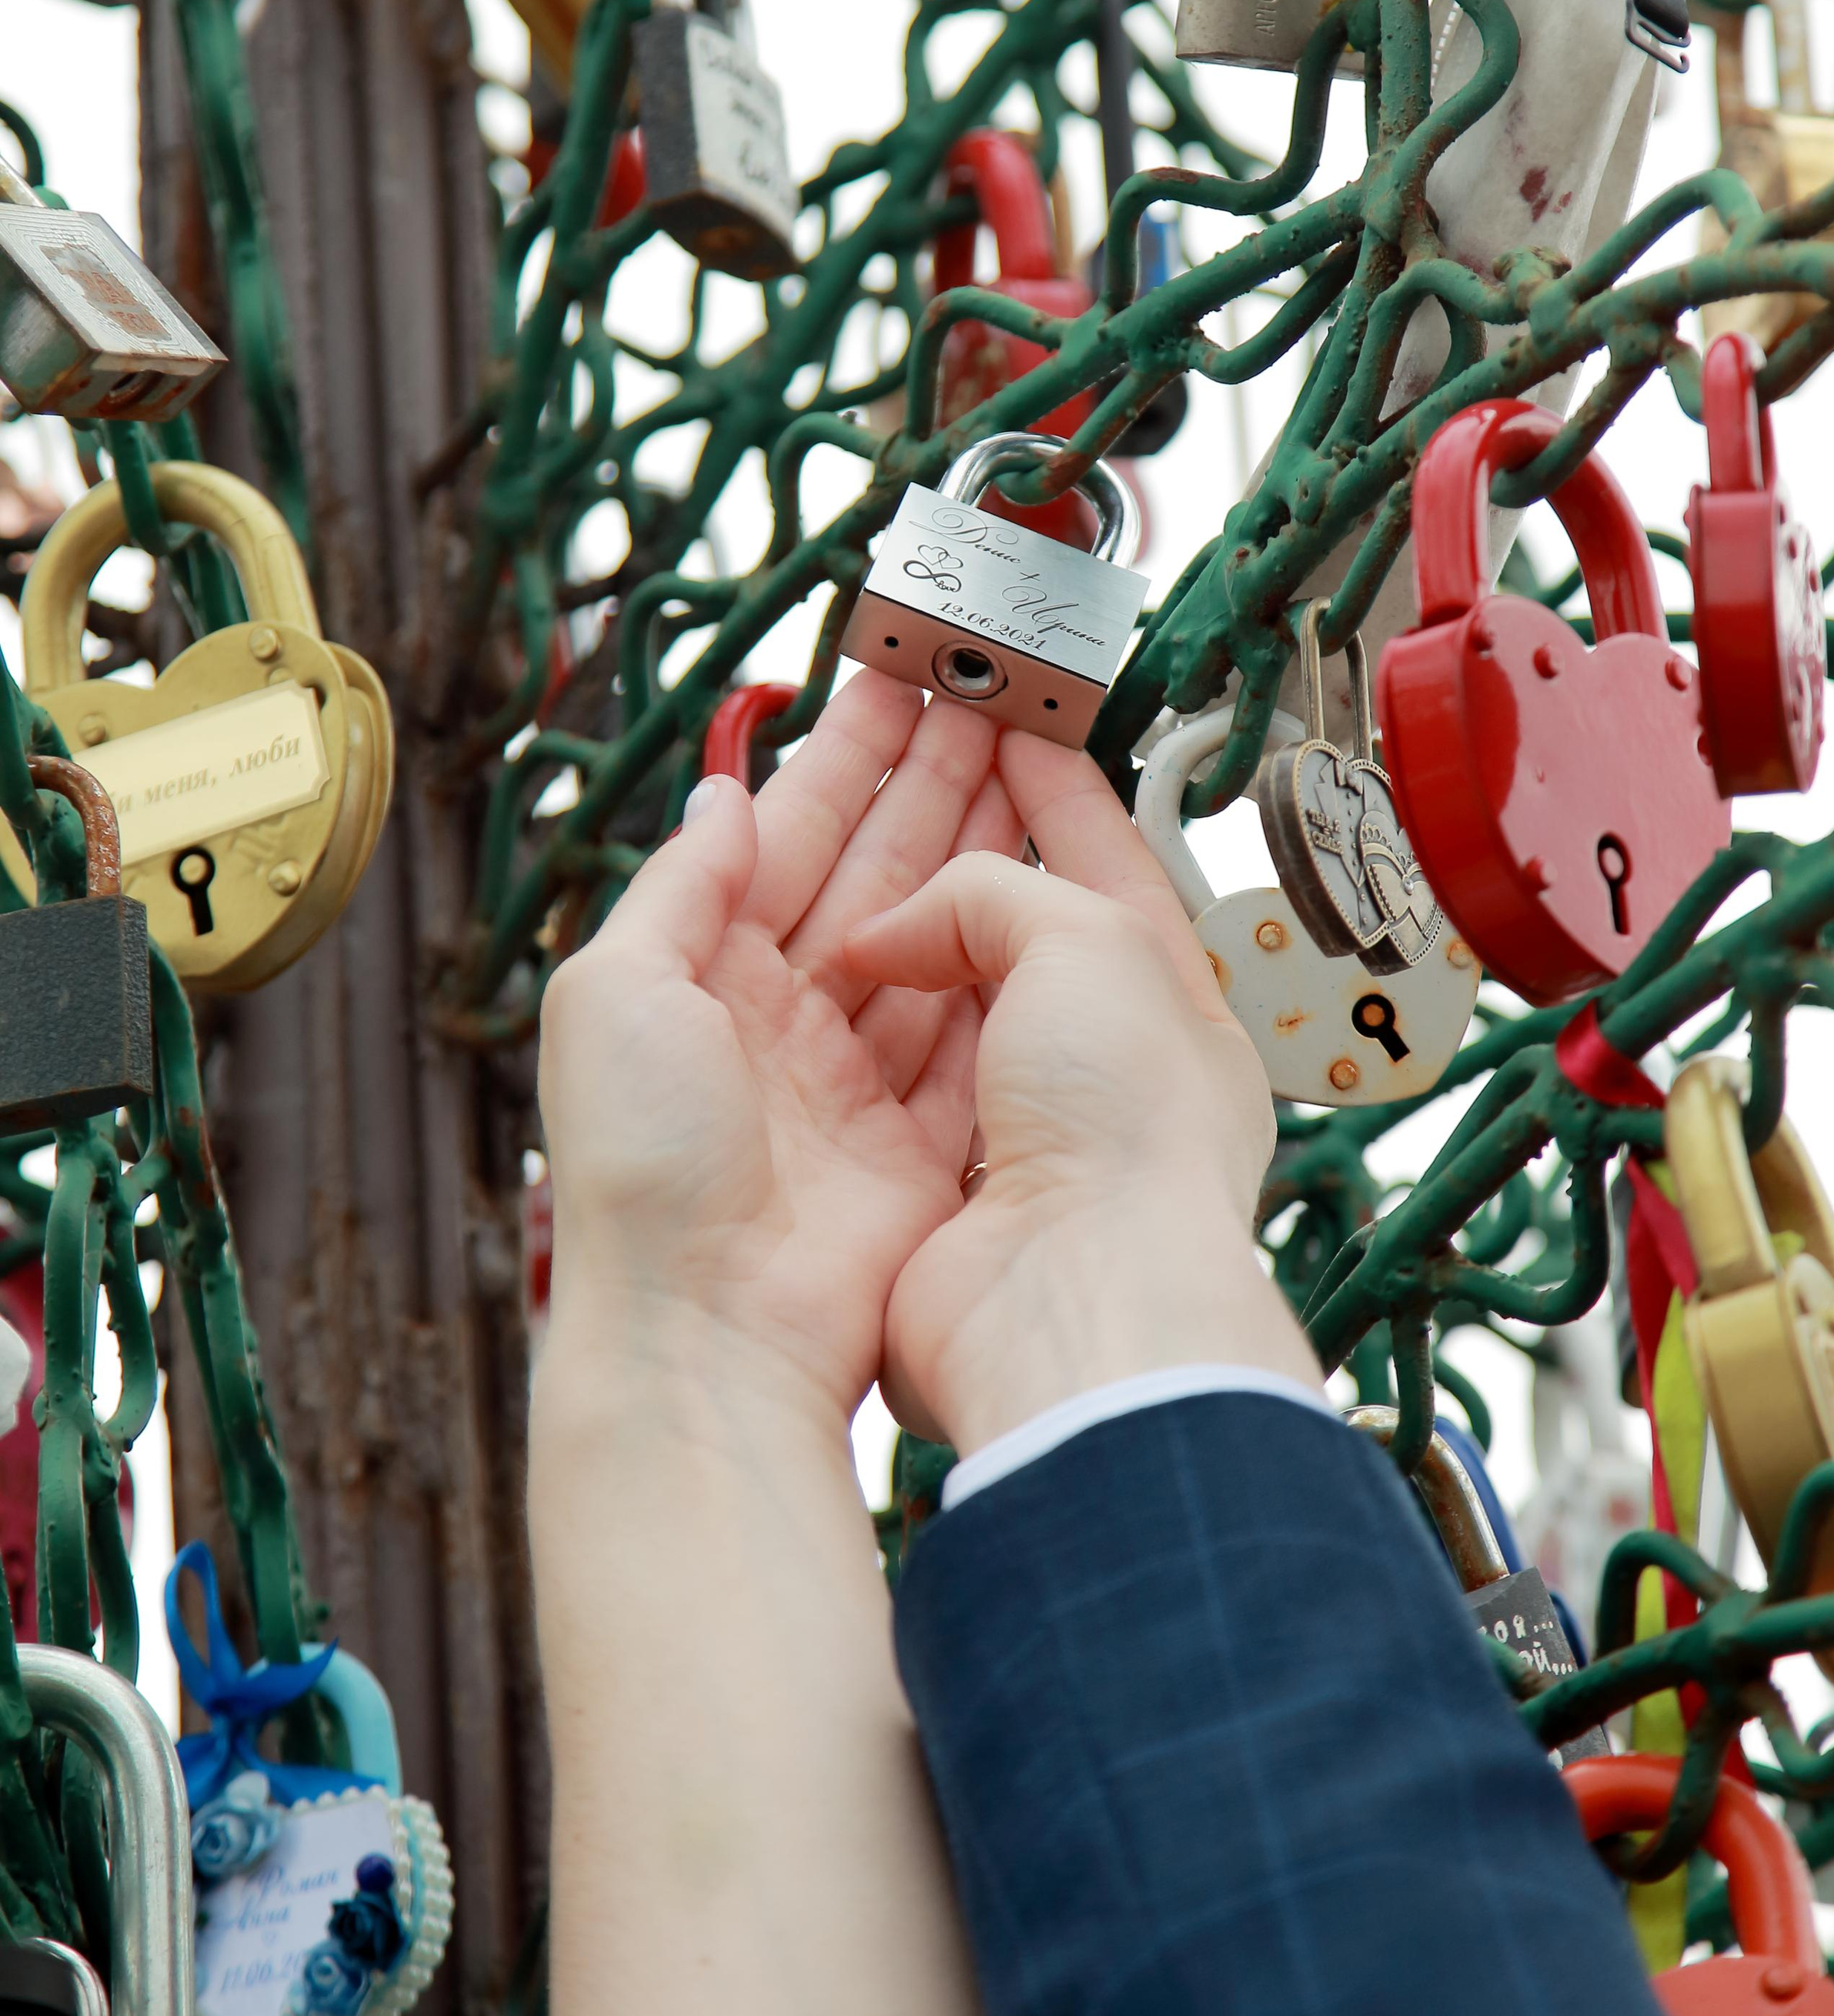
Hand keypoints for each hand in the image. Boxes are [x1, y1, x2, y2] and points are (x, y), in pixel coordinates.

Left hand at [534, 671, 1021, 1428]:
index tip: (900, 685)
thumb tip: (725, 797)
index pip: (789, 836)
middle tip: (987, 704)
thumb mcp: (613, 994)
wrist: (704, 1330)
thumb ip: (678, 886)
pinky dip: (1005, 963)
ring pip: (931, 936)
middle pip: (871, 871)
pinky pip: (969, 1035)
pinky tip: (1039, 894)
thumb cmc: (641, 1170)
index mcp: (703, 978)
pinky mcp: (917, 1146)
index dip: (848, 758)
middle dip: (930, 783)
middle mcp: (782, 1020)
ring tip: (1028, 768)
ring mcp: (854, 1083)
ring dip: (977, 850)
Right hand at [844, 733, 1322, 1452]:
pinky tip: (819, 983)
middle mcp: (1096, 1062)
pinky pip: (890, 1075)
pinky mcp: (938, 1183)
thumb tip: (889, 934)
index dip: (1052, 786)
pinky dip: (858, 1025)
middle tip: (911, 765)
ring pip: (944, 997)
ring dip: (899, 931)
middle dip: (965, 842)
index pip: (1107, 859)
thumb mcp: (1088, 941)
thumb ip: (989, 893)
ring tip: (844, 859)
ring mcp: (1016, 1127)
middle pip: (1017, 925)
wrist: (1075, 1301)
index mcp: (1169, 996)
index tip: (1003, 726)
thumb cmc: (1124, 1130)